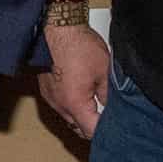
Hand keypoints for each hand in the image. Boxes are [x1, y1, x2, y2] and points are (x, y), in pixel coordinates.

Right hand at [37, 23, 111, 140]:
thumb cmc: (79, 46)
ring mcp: (50, 98)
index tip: (117, 130)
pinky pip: (61, 106)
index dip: (106, 133)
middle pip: (79, 129)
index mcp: (75, 104)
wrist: (58, 28)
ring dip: (82, 116)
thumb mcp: (105, 73)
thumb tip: (113, 110)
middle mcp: (59, 105)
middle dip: (94, 127)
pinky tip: (82, 94)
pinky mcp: (46, 89)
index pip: (91, 132)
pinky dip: (72, 105)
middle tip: (110, 119)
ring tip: (97, 105)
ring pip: (69, 118)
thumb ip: (110, 97)